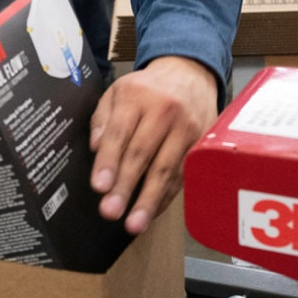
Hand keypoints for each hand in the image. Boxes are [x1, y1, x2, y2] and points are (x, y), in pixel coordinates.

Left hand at [90, 56, 216, 234]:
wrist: (190, 73)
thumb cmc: (147, 88)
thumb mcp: (117, 91)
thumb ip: (103, 119)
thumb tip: (96, 148)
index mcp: (138, 96)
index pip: (120, 133)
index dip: (109, 161)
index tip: (99, 186)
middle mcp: (165, 111)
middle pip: (143, 154)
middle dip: (126, 186)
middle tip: (111, 211)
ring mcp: (187, 128)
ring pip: (166, 169)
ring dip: (149, 200)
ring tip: (134, 224)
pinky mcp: (201, 143)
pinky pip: (182, 175)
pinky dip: (166, 196)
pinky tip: (152, 212)